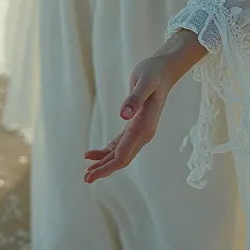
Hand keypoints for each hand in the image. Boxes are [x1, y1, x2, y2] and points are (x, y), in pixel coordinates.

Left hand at [83, 56, 172, 183]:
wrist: (163, 70)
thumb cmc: (153, 74)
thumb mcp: (144, 83)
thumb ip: (134, 99)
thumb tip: (123, 116)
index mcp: (144, 127)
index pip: (123, 155)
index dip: (106, 167)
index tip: (92, 175)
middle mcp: (144, 133)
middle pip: (121, 159)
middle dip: (104, 170)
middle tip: (85, 179)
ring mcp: (140, 131)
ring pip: (120, 154)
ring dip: (104, 164)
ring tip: (87, 173)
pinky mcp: (135, 126)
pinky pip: (120, 144)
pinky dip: (107, 152)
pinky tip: (93, 155)